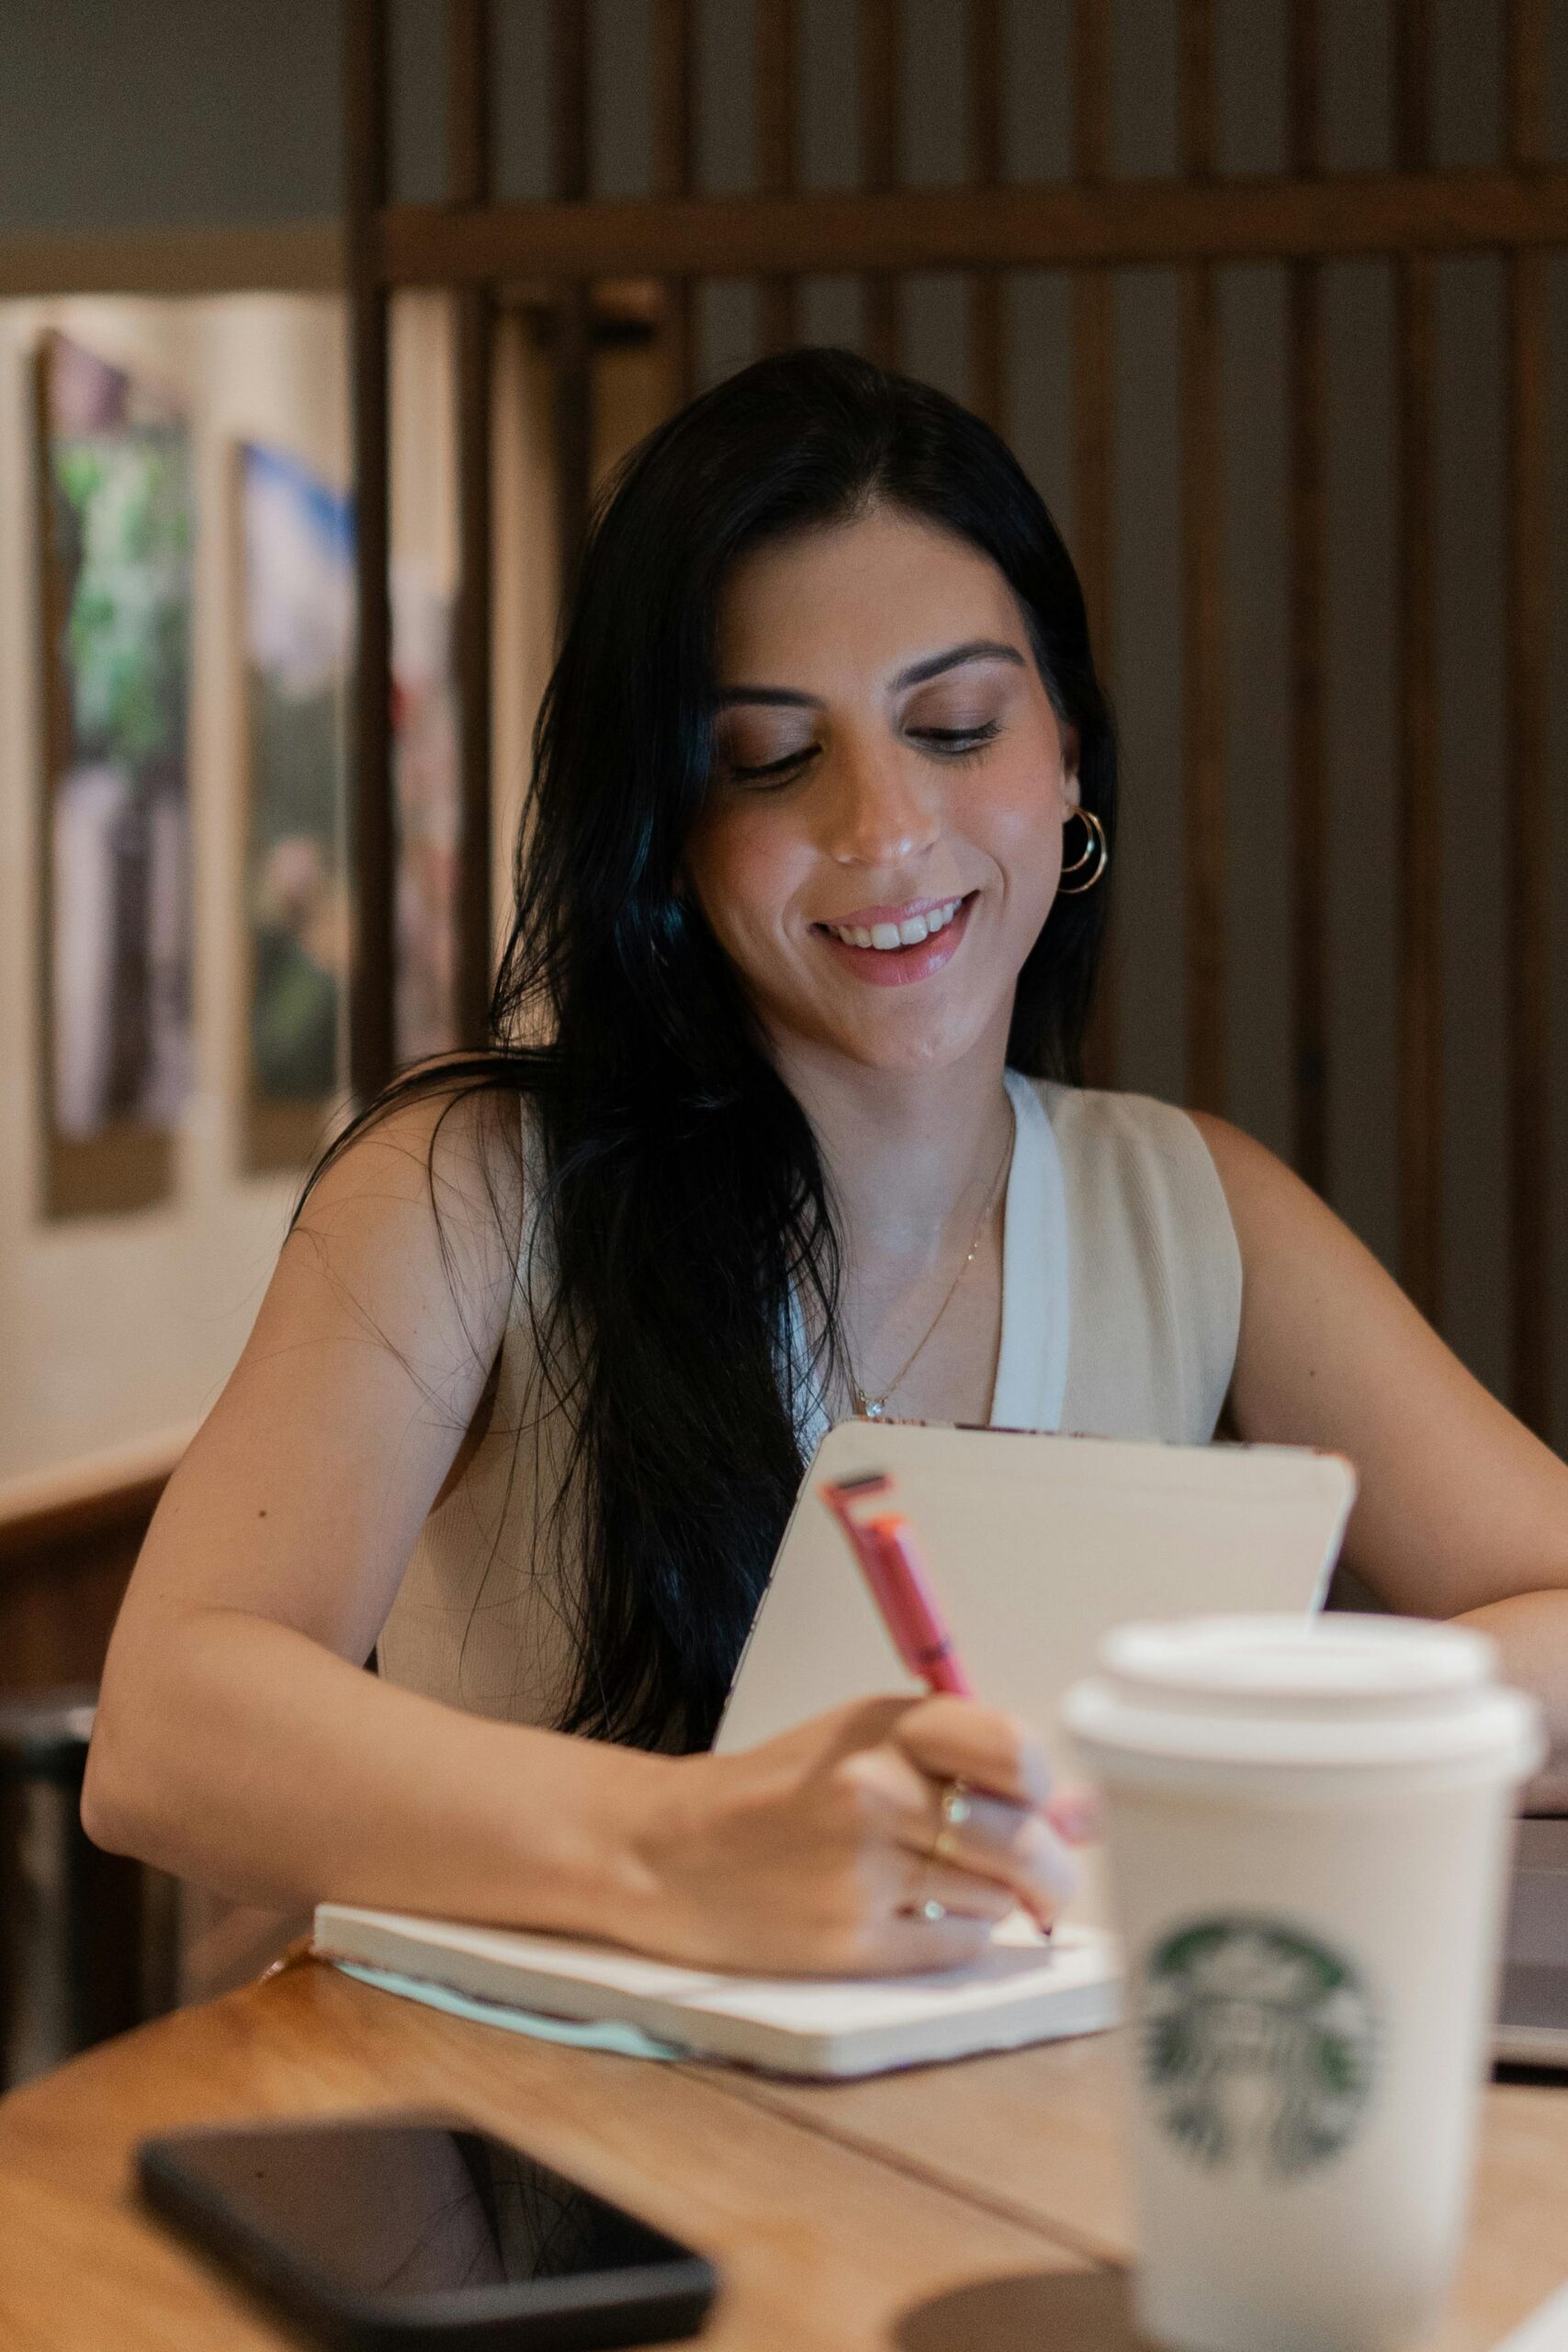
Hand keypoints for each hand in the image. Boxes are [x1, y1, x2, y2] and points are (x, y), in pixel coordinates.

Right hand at [615, 1693, 1084, 1975]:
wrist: (671, 1852)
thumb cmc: (782, 1793)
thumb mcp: (870, 1744)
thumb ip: (972, 1766)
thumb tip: (1083, 1812)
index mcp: (886, 1726)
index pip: (1014, 1751)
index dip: (1044, 1787)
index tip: (1040, 1801)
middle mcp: (876, 1790)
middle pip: (1022, 1841)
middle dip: (1047, 1868)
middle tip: (1040, 1876)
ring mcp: (863, 1869)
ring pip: (995, 1898)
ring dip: (991, 1900)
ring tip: (939, 1881)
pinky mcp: (851, 1941)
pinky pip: (956, 1945)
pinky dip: (955, 1935)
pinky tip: (914, 1911)